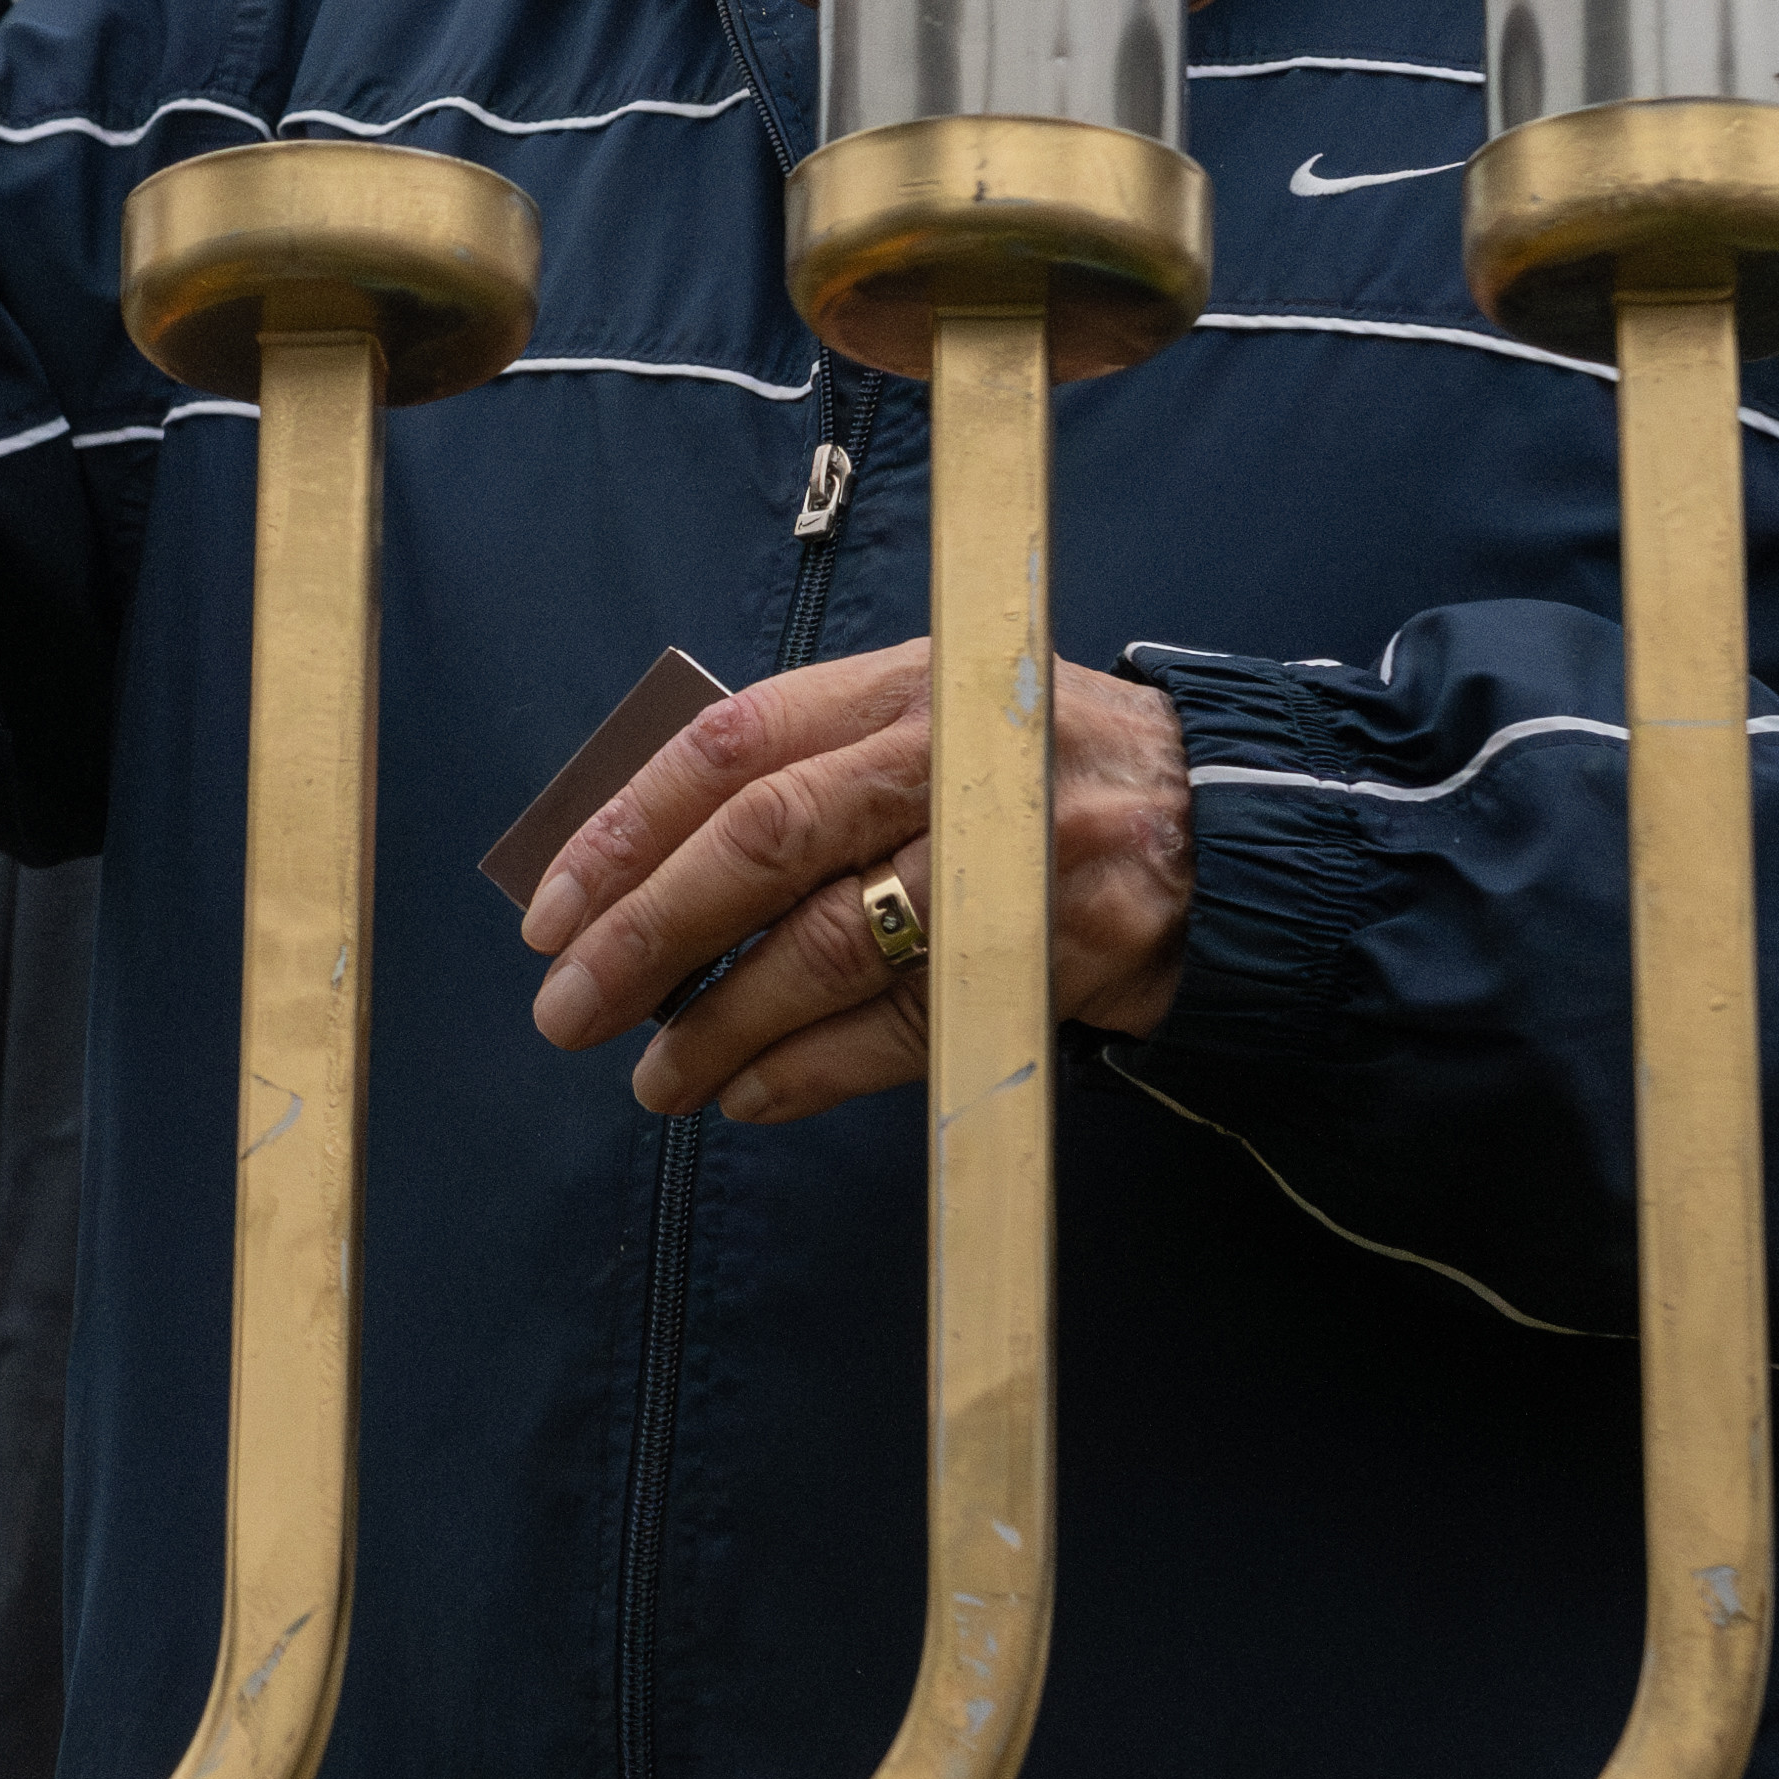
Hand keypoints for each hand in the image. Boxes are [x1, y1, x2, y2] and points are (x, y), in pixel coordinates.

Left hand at [513, 642, 1195, 1114]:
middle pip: (767, 840)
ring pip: (831, 944)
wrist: (1229, 826)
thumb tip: (636, 875)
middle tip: (567, 1007)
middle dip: (648, 933)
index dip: (627, 829)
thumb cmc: (1032, 778)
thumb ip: (805, 770)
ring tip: (653, 1077)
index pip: (735, 743)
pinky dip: (813, 1069)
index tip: (549, 910)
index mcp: (904, 683)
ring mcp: (1012, 853)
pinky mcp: (1058, 950)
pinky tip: (747, 1095)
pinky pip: (907, 1024)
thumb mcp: (931, 723)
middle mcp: (955, 755)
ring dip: (722, 1024)